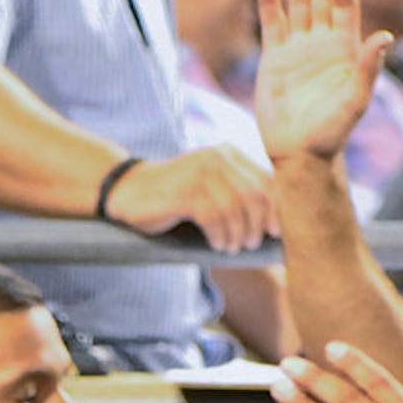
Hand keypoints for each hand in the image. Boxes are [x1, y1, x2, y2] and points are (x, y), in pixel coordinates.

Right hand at [104, 145, 277, 252]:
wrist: (127, 191)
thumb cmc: (171, 196)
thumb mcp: (207, 186)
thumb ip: (233, 191)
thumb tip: (268, 222)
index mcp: (228, 154)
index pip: (266, 180)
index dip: (275, 209)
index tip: (275, 232)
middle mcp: (217, 158)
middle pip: (254, 194)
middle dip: (257, 224)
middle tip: (250, 245)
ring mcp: (200, 173)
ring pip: (234, 207)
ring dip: (237, 233)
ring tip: (231, 248)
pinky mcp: (184, 192)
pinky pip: (213, 216)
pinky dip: (219, 235)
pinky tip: (215, 245)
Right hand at [254, 0, 393, 164]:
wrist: (299, 153)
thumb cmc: (332, 132)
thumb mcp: (356, 100)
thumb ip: (369, 68)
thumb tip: (385, 36)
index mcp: (345, 47)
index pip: (342, 3)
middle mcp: (322, 42)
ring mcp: (297, 49)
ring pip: (297, 5)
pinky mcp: (274, 60)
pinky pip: (272, 24)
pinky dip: (268, 3)